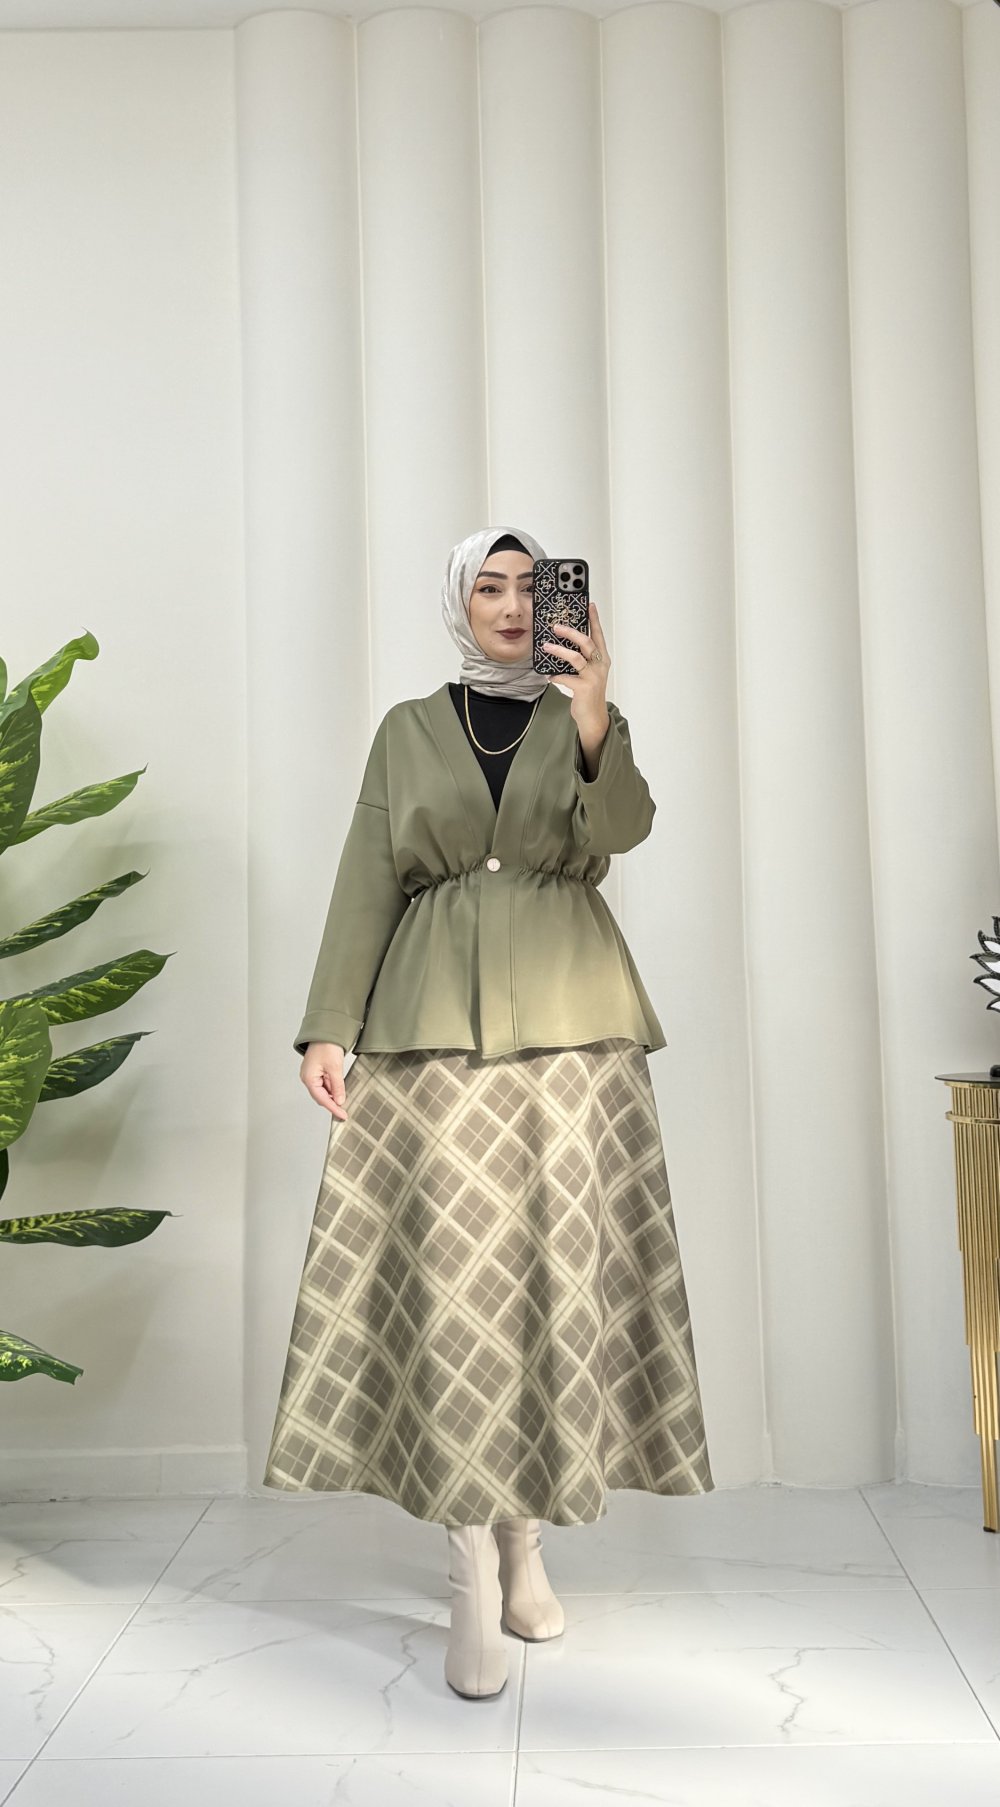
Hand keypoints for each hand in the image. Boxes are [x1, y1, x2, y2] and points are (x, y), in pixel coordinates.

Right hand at [300, 1042, 348, 1118]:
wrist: (326, 1030)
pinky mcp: (317, 1071)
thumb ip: (337, 1086)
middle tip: (344, 1112)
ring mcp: (312, 1074)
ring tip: (344, 1099)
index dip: (333, 1108)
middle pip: (321, 1096)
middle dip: (333, 1103)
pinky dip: (333, 1087)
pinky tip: (340, 1089)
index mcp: (309, 1078)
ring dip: (334, 1095)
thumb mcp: (335, 1067)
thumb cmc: (326, 1045)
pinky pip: (325, 1083)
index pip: (322, 1099)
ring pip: (324, 1091)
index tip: (342, 1115)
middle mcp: (308, 1078)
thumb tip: (339, 1100)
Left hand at [541, 599, 610, 732]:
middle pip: (586, 642)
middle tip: (556, 626)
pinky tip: (549, 675)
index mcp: (602, 659)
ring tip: (546, 646)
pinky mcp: (584, 688)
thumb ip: (580, 658)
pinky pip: (566, 677)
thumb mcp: (588, 672)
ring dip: (559, 650)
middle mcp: (600, 665)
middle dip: (571, 632)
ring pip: (575, 657)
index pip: (598, 635)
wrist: (593, 717)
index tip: (589, 605)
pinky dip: (555, 675)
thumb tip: (561, 643)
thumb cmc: (588, 693)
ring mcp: (593, 677)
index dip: (594, 619)